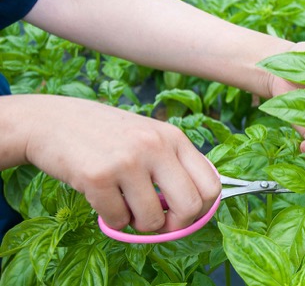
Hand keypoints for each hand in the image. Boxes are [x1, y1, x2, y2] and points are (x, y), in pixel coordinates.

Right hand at [16, 95, 219, 232]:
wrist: (52, 121)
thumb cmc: (106, 135)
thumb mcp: (150, 136)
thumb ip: (173, 164)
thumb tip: (195, 207)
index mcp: (174, 138)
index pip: (211, 185)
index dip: (202, 210)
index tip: (185, 215)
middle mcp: (156, 146)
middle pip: (191, 206)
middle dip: (177, 224)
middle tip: (159, 222)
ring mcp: (127, 160)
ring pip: (153, 220)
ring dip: (139, 224)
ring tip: (125, 205)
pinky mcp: (98, 176)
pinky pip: (118, 220)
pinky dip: (112, 220)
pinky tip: (103, 200)